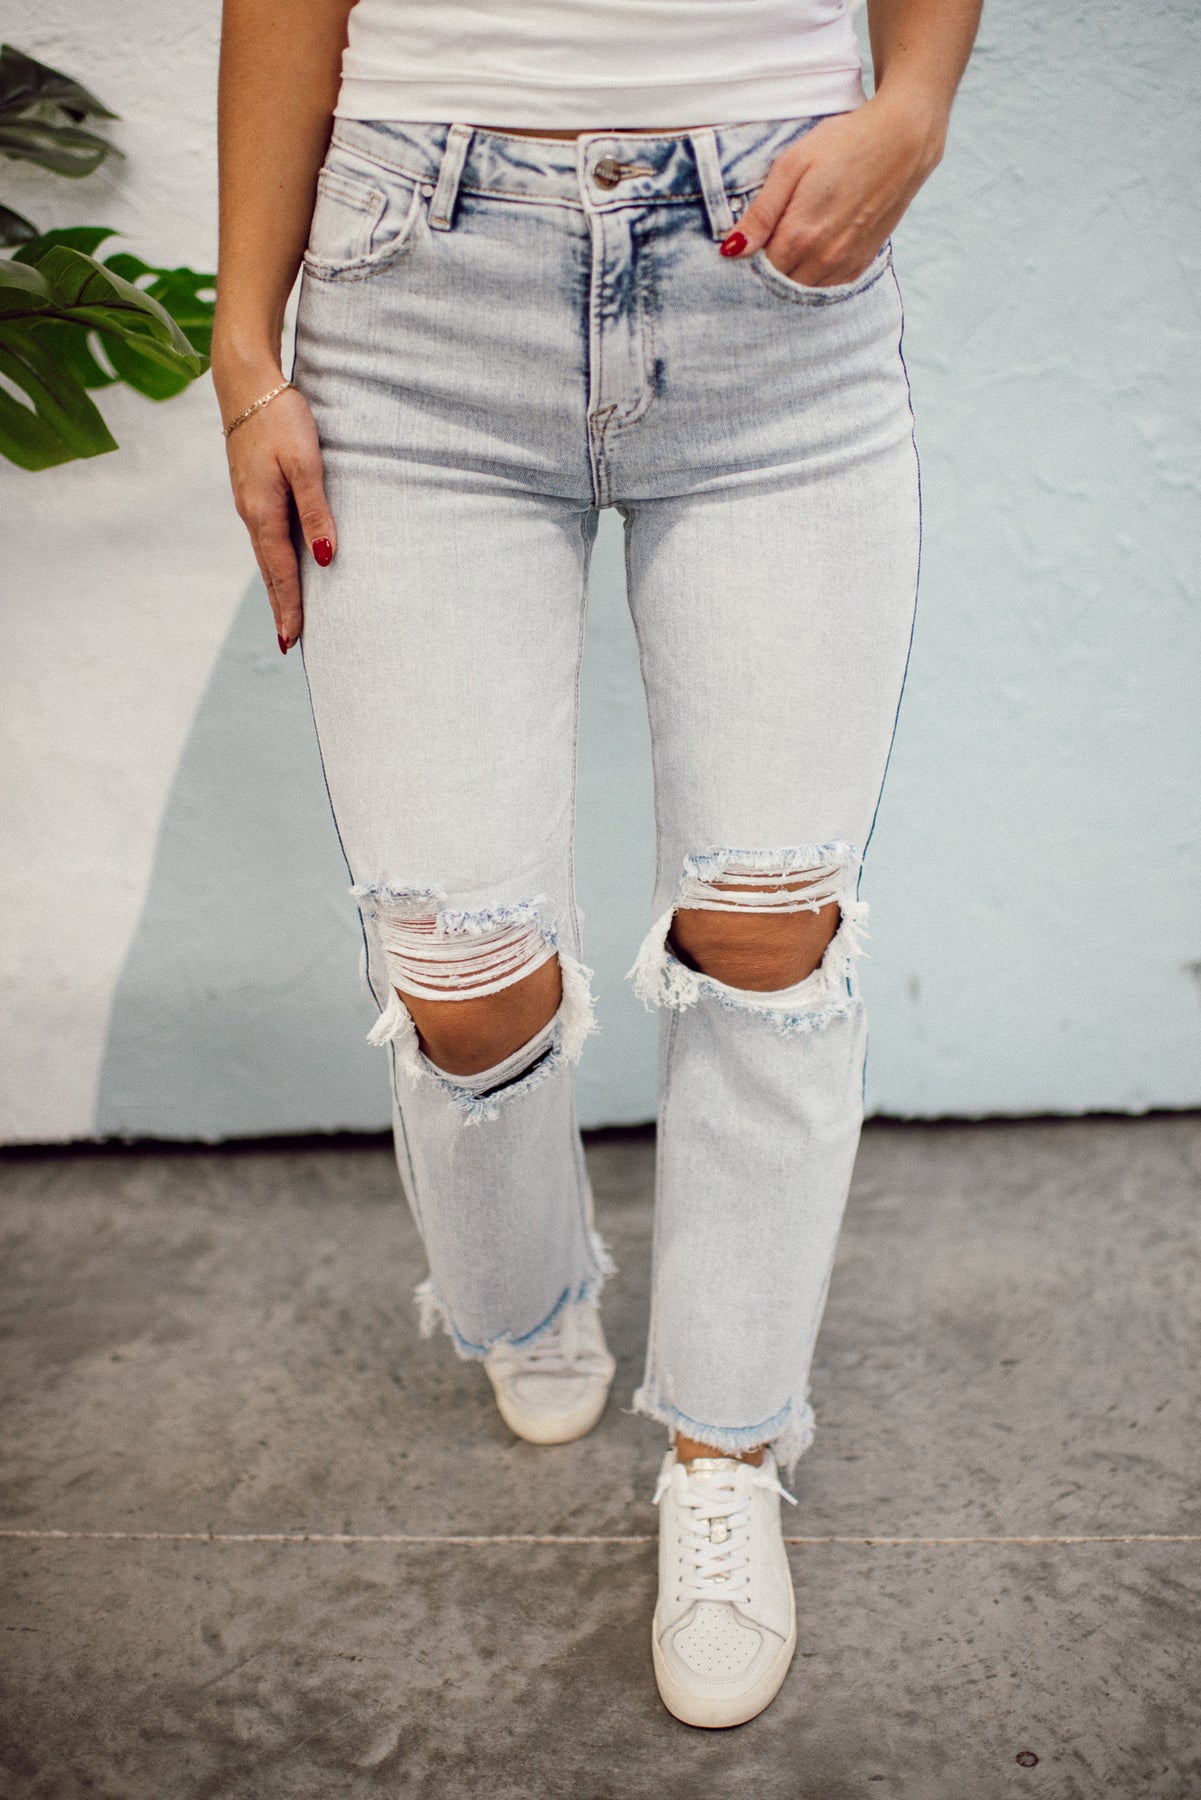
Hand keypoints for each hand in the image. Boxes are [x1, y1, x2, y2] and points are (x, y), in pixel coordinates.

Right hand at [219, 372, 335, 651]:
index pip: (280, 572)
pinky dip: (273, 561)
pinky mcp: (252, 490)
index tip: (292, 642)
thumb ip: (315, 512)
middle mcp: (251, 513)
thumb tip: (324, 560)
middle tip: (288, 643)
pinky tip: (281, 566)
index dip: (289, 608)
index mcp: (264, 512)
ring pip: (265, 555)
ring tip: (287, 614)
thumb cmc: (281, 418)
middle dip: (280, 607)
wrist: (246, 382)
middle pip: (269, 571)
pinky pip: (265, 536)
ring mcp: (249, 502)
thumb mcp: (305, 464)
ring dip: (277, 586)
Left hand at [721, 90, 945, 286]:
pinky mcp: (862, 262)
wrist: (902, 140)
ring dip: (790, 278)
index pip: (757, 271)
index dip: (746, 262)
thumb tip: (732, 250)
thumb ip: (761, 213)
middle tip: (763, 247)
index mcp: (799, 235)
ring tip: (787, 249)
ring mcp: (845, 263)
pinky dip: (814, 280)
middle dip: (766, 274)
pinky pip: (828, 288)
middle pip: (779, 287)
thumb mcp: (792, 166)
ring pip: (803, 292)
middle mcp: (823, 258)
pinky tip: (810, 257)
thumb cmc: (843, 143)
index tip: (744, 246)